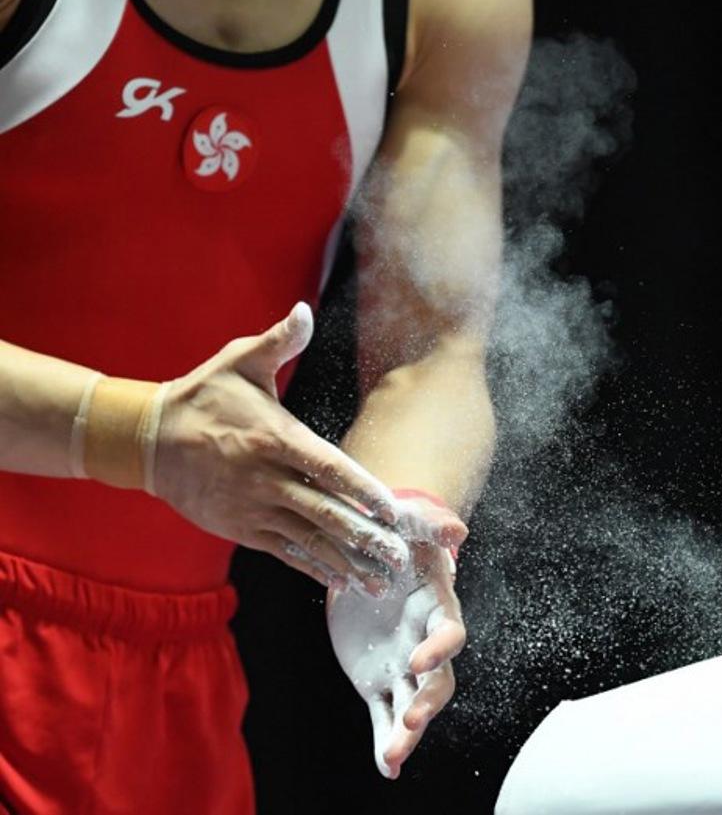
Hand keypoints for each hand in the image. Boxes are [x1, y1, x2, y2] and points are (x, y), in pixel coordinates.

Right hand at [152, 303, 413, 588]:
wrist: (147, 440)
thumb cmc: (203, 396)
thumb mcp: (238, 362)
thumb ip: (278, 342)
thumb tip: (304, 312)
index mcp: (273, 438)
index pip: (326, 467)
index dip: (360, 488)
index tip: (392, 509)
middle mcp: (265, 478)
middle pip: (323, 512)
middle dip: (365, 536)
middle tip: (401, 556)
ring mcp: (252, 508)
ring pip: (308, 539)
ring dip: (347, 560)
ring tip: (382, 581)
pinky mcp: (241, 528)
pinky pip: (284, 552)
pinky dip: (313, 567)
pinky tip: (342, 581)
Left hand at [327, 539, 465, 777]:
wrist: (370, 552)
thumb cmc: (398, 534)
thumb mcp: (410, 521)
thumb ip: (433, 524)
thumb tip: (457, 529)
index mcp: (436, 607)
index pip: (449, 633)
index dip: (439, 648)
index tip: (418, 661)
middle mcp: (425, 642)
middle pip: (438, 681)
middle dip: (427, 703)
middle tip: (410, 721)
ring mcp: (403, 665)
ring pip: (413, 705)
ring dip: (407, 733)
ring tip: (393, 758)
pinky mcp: (377, 679)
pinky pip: (384, 715)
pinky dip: (385, 741)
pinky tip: (386, 768)